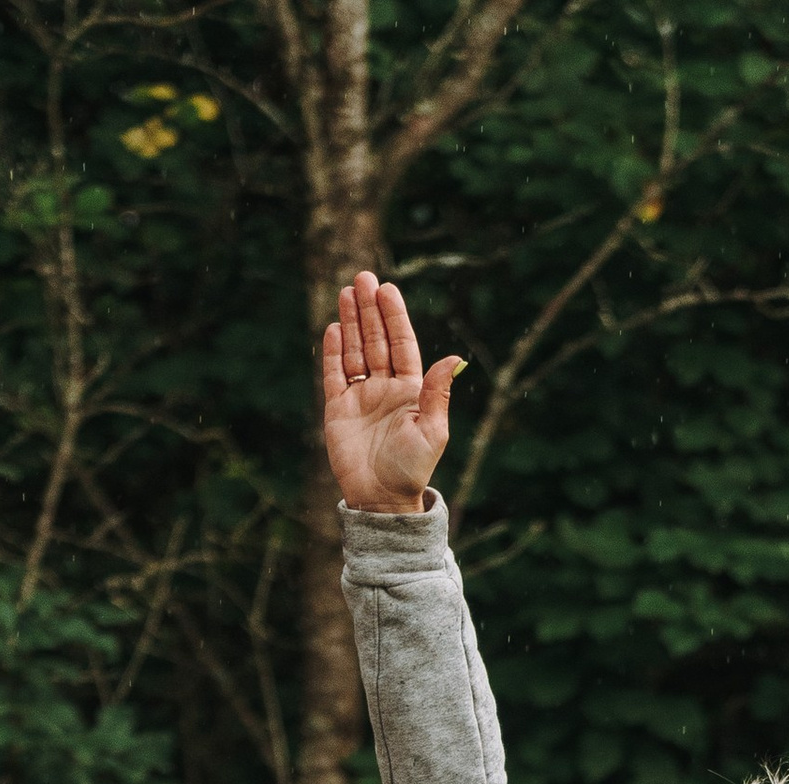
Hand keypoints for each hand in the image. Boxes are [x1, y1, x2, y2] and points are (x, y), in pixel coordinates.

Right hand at [322, 272, 462, 515]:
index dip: (394, 317)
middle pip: (376, 340)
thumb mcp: (432, 431)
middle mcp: (385, 389)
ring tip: (347, 292)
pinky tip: (333, 329)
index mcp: (410, 391)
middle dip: (369, 310)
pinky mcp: (337, 409)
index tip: (387, 289)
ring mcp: (360, 397)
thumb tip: (454, 357)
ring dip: (350, 322)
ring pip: (354, 351)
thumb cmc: (412, 469)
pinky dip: (333, 352)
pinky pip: (334, 374)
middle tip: (363, 278)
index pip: (401, 345)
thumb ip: (438, 393)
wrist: (382, 501)